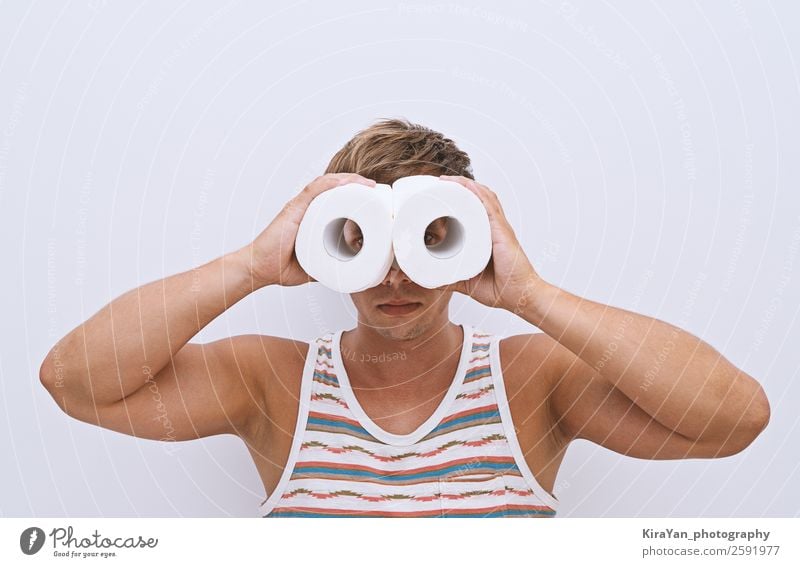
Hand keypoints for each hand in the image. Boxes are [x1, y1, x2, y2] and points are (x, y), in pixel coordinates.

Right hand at [235, 173, 376, 287]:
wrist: (258, 269)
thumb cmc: (280, 267)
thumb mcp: (314, 265)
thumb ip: (329, 264)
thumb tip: (347, 270)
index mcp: (311, 217)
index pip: (336, 198)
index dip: (355, 195)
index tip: (373, 200)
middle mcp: (306, 207)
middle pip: (335, 187)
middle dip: (357, 185)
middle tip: (376, 190)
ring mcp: (299, 206)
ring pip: (327, 184)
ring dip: (349, 181)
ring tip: (367, 185)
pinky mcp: (293, 209)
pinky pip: (314, 190)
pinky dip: (332, 184)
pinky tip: (347, 182)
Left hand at [436, 175, 545, 313]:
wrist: (520, 296)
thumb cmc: (500, 289)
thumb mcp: (467, 282)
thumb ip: (451, 278)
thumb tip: (432, 278)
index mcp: (487, 236)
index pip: (474, 209)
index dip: (460, 197)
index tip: (440, 193)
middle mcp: (494, 227)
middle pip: (478, 197)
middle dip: (459, 186)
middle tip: (440, 182)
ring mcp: (499, 228)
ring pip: (482, 197)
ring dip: (465, 185)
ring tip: (448, 180)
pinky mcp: (501, 232)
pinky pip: (489, 207)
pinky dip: (477, 194)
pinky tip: (466, 185)